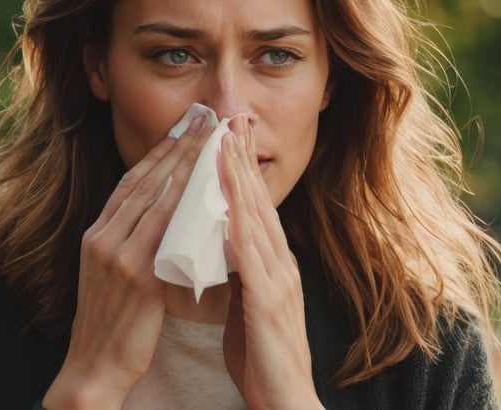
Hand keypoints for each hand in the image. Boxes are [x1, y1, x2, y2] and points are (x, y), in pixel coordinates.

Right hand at [42, 115, 211, 408]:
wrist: (93, 367)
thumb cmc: (109, 325)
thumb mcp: (109, 275)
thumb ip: (129, 244)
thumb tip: (162, 219)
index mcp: (96, 234)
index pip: (130, 182)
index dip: (158, 152)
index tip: (183, 128)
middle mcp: (102, 237)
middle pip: (144, 180)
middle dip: (176, 146)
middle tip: (203, 117)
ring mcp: (117, 254)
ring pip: (156, 198)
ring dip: (186, 164)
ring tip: (211, 139)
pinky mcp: (136, 276)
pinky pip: (166, 232)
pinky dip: (187, 205)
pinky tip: (208, 188)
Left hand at [220, 116, 322, 409]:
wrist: (283, 398)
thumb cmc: (260, 352)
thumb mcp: (245, 299)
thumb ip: (235, 266)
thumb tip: (216, 238)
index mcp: (269, 261)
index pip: (252, 204)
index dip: (240, 167)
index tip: (227, 133)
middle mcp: (278, 263)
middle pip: (258, 201)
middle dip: (243, 159)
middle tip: (231, 119)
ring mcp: (278, 281)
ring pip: (256, 221)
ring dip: (241, 182)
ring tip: (225, 146)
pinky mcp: (270, 304)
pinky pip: (254, 261)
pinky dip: (241, 231)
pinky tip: (228, 209)